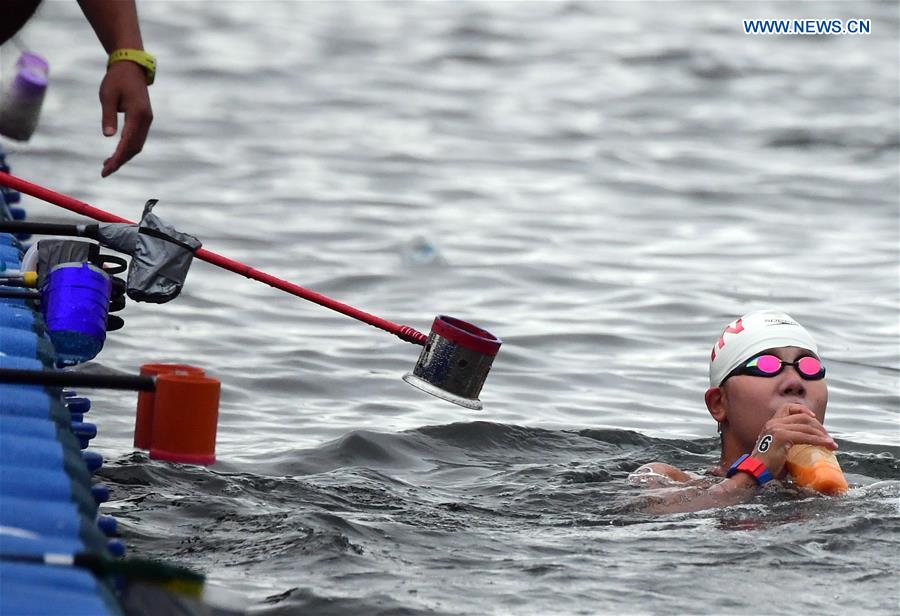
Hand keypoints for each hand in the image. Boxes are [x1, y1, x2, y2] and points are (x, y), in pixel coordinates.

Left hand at [98, 60, 152, 176]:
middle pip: (135, 147)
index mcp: (138, 114)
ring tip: (108, 165)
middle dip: (120, 161)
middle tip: (105, 172)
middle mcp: (146, 120)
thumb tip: (108, 136)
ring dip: (124, 156)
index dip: (118, 157)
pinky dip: (127, 148)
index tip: (107, 169)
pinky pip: (137, 138)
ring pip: (137, 145)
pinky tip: (116, 153)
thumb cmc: (116, 79)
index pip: (128, 142)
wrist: (131, 66)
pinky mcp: (144, 120)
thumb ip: (108, 116)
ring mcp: (147, 120)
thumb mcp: (107, 95)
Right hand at [750, 403, 836, 478]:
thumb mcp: (778, 448)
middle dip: (819, 426)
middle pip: (802, 417)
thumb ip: (788, 443)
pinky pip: (806, 436)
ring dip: (822, 434)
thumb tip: (807, 449)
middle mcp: (773, 423)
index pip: (788, 407)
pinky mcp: (782, 437)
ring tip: (831, 444)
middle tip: (827, 437)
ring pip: (806, 426)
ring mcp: (777, 428)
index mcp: (771, 423)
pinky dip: (819, 441)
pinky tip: (827, 445)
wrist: (756, 472)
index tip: (814, 418)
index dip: (803, 410)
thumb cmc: (767, 465)